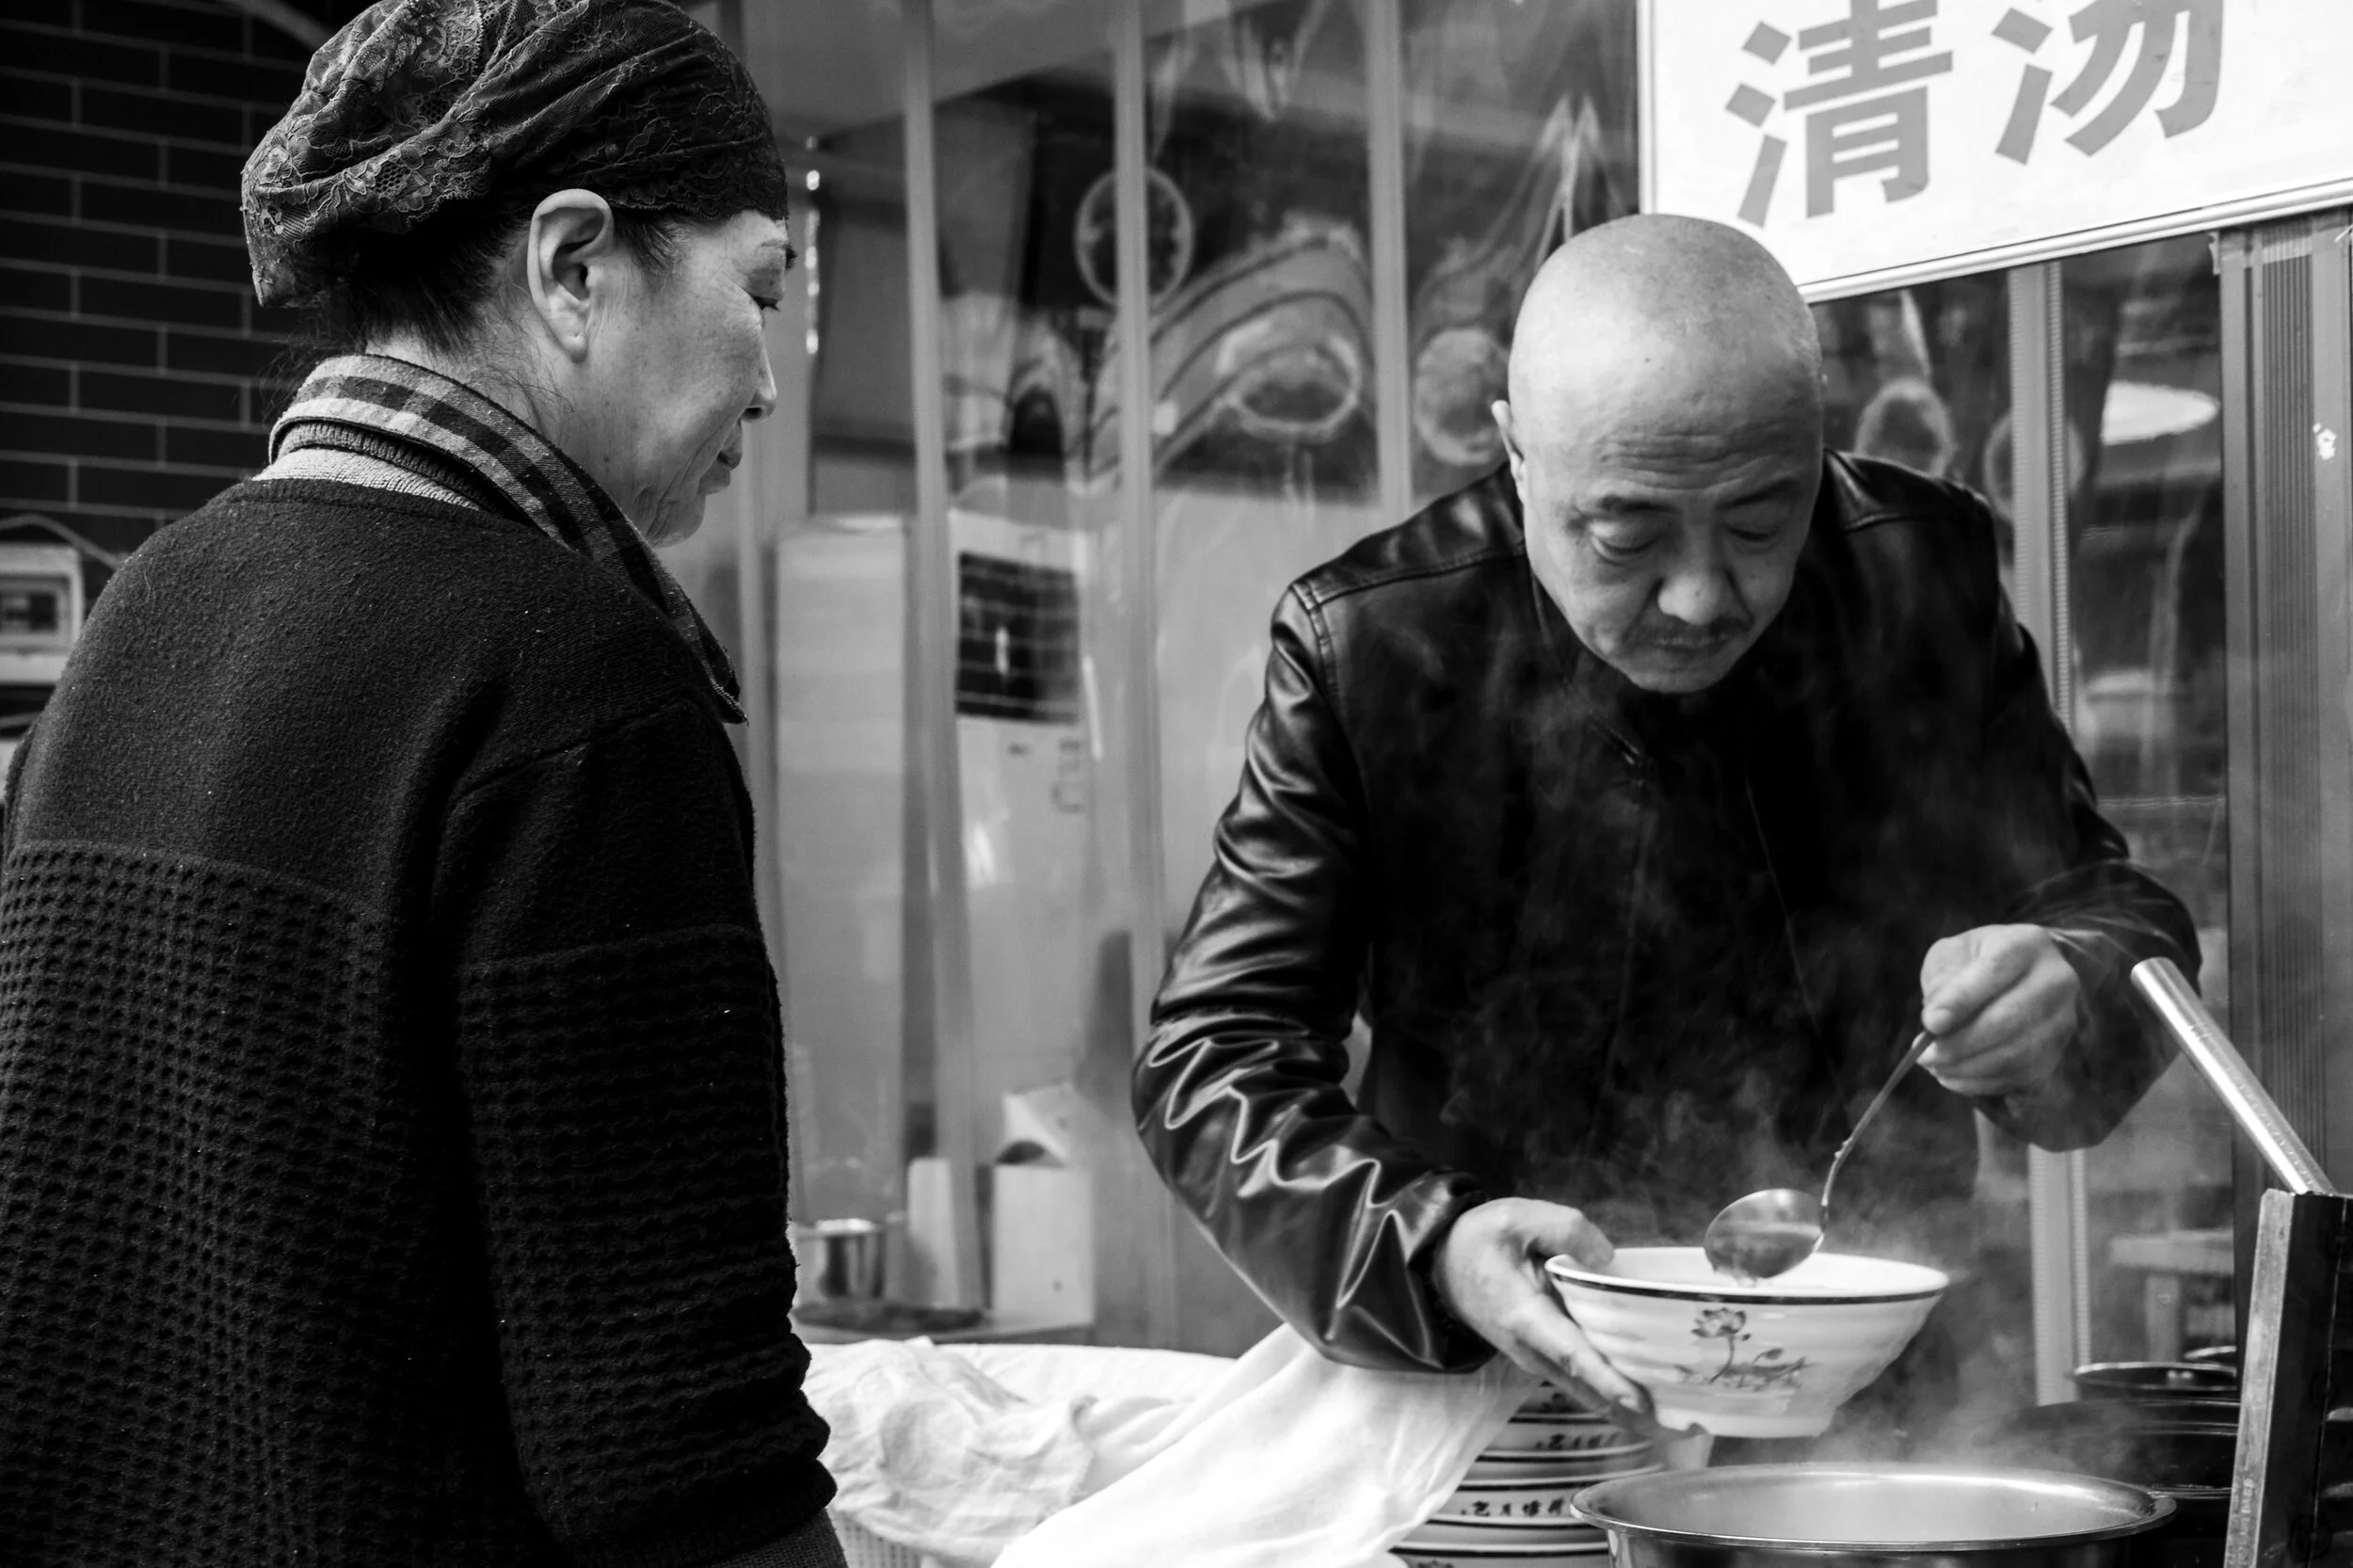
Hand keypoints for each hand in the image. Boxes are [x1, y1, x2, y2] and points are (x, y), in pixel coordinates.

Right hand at [1432, 1197, 1680, 1438]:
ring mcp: (1535, 1360)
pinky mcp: (1542, 1358)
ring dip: (1627, 1409)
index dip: (1606, 1377)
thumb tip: (1608, 1257)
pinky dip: (1612, 1395)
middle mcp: (1531, 1350)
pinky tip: (1649, 1401)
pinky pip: (1580, 1383)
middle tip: (1687, 1424)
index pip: (1571, 1352)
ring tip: (1680, 1422)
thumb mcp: (1516, 1217)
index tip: (1639, 1401)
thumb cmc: (1477, 1240)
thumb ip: (1565, 1228)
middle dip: (1633, 1408)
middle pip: (1586, 1387)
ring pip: (1586, 1392)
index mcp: (1524, 1316)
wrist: (1437, 1265)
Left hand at [1917, 924, 2078, 1096]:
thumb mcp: (1952, 954)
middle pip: (2009, 1018)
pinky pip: (2019, 1075)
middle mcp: (2055, 981)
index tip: (1930, 1023)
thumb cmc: (1976, 961)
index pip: (1995, 971)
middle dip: (1960, 1043)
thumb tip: (1936, 1020)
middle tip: (1924, 1054)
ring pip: (2016, 1053)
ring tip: (1933, 1066)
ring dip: (1968, 1067)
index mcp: (2026, 944)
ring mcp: (2062, 1020)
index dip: (1962, 999)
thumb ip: (1942, 979)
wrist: (2018, 976)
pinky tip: (1952, 1076)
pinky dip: (1980, 1082)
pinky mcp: (2057, 1052)